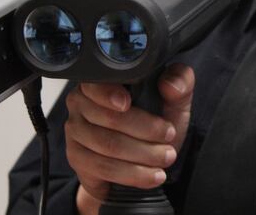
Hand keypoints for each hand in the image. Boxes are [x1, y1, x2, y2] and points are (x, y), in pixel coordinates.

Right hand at [65, 63, 194, 213]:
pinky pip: (104, 167)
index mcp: (100, 82)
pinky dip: (133, 174)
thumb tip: (170, 83)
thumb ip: (180, 82)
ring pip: (109, 145)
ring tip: (167, 157)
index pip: (96, 85)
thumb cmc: (154, 123)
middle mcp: (80, 103)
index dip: (110, 94)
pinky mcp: (77, 158)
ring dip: (143, 154)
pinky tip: (152, 175)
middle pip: (109, 118)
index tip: (127, 103)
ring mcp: (75, 131)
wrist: (142, 159)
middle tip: (169, 137)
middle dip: (145, 130)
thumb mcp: (173, 101)